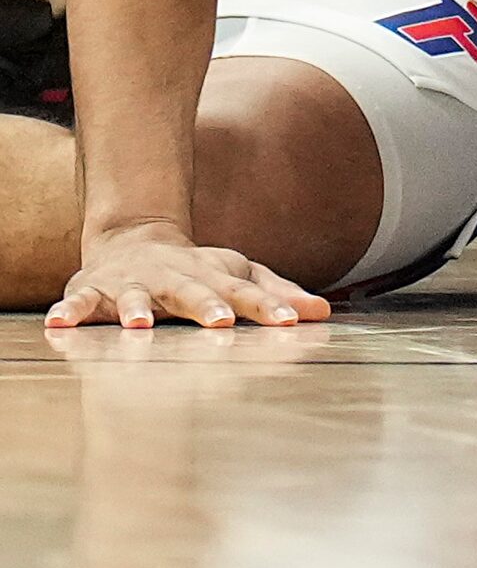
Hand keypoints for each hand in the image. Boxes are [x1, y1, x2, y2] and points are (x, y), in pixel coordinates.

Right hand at [48, 220, 327, 329]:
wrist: (135, 241)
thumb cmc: (197, 269)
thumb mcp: (239, 275)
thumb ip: (278, 293)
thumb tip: (324, 311)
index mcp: (214, 276)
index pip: (246, 292)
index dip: (269, 306)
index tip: (290, 322)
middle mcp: (175, 277)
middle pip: (194, 291)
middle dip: (208, 306)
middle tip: (223, 321)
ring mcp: (133, 284)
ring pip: (136, 296)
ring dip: (136, 310)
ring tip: (139, 326)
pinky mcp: (94, 292)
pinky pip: (79, 303)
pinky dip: (69, 312)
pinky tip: (60, 324)